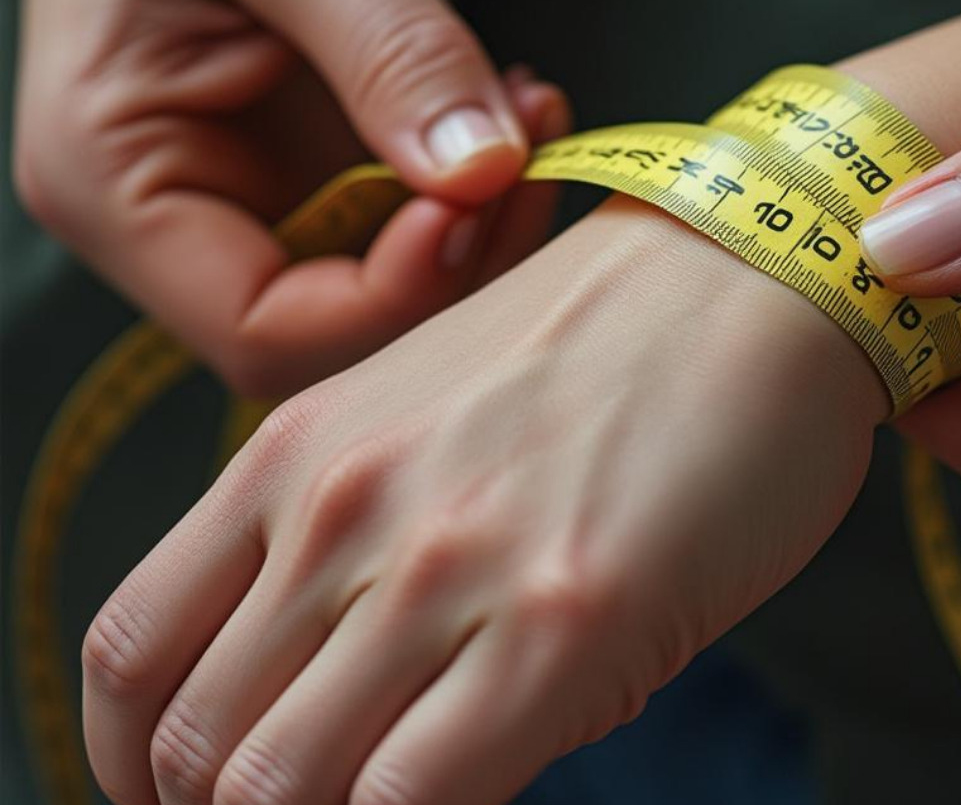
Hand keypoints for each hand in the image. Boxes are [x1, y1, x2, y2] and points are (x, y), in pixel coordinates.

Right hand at [15, 0, 543, 395]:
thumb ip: (394, 50)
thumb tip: (485, 174)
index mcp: (114, 181)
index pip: (264, 329)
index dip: (394, 298)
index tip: (484, 200)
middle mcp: (173, 215)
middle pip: (337, 329)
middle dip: (456, 264)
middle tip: (540, 155)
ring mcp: (245, 196)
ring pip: (386, 288)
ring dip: (480, 224)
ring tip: (535, 110)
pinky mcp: (308, 166)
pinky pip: (404, 220)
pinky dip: (472, 186)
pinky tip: (511, 109)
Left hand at [79, 200, 887, 804]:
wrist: (754, 279)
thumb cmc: (614, 343)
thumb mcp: (431, 415)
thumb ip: (359, 550)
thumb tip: (354, 710)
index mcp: (297, 452)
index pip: (133, 654)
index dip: (135, 761)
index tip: (185, 795)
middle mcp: (344, 511)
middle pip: (200, 746)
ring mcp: (446, 570)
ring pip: (283, 791)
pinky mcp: (559, 628)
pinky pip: (416, 798)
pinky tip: (466, 800)